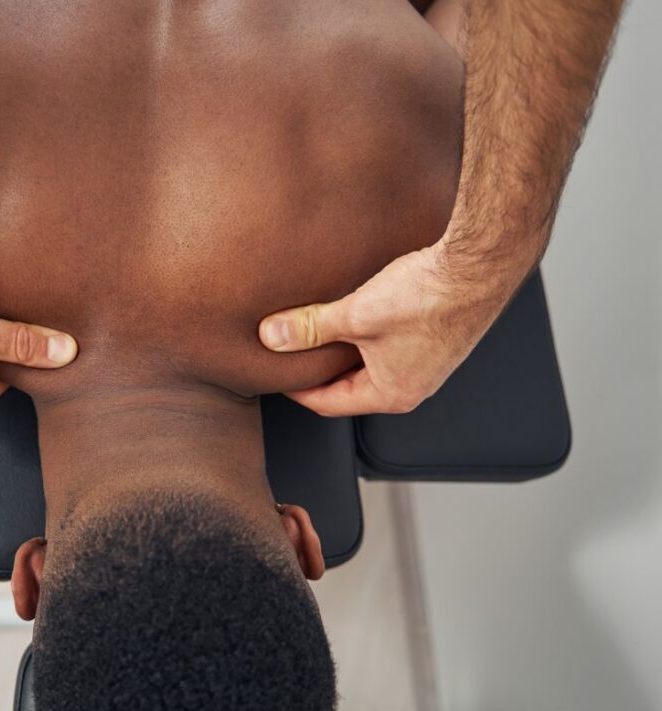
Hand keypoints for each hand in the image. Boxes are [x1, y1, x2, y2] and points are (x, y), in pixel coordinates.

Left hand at [257, 241, 516, 416]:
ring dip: (341, 349)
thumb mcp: (355, 314)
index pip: (328, 404)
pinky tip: (352, 312)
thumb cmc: (428, 297)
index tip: (272, 373)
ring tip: (314, 330)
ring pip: (367, 363)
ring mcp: (426, 363)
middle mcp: (412, 385)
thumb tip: (271, 337)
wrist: (480, 264)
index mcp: (392, 394)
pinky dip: (363, 335)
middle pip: (347, 387)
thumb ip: (310, 327)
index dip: (296, 389)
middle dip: (316, 369)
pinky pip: (386, 345)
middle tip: (287, 353)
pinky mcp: (433, 338)